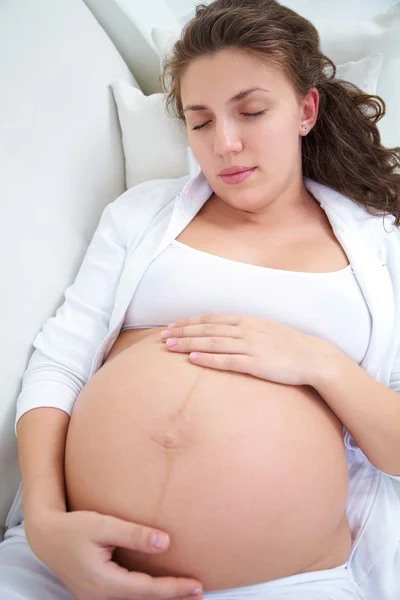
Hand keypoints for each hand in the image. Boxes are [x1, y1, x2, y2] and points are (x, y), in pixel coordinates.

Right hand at [25, 509, 202, 599]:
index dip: (174, 589)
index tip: (196, 585)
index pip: (147, 590)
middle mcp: (100, 598)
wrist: (47, 537)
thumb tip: (166, 543)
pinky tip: (159, 592)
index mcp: (104, 582)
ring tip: (186, 594)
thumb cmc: (74, 527)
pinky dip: (145, 597)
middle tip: (199, 592)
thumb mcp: (104, 525)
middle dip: (172, 599)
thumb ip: (134, 534)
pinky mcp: (96, 596)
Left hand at [161, 314, 328, 385]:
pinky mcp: (256, 364)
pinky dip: (209, 359)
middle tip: (162, 336)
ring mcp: (251, 346)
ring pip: (213, 343)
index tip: (172, 325)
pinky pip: (228, 360)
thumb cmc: (288, 344)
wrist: (313, 357)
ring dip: (189, 344)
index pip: (211, 319)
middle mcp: (246, 330)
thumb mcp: (264, 329)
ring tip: (170, 346)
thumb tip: (223, 332)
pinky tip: (193, 359)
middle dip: (182, 332)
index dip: (189, 322)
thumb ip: (243, 329)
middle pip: (206, 330)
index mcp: (246, 320)